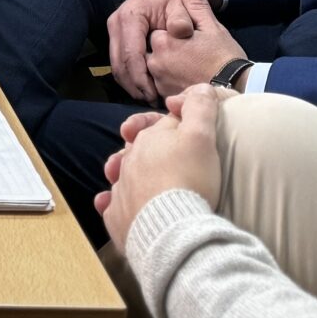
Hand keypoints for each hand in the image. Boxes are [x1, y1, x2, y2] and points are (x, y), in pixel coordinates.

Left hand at [94, 85, 226, 250]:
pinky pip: (114, 207)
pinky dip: (117, 204)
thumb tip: (198, 88)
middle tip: (168, 158)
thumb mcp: (202, 136)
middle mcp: (128, 161)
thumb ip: (200, 107)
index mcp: (148, 139)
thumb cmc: (190, 178)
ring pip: (124, 176)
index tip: (189, 130)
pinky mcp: (118, 219)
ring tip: (141, 180)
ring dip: (131, 175)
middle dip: (150, 148)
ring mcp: (120, 191)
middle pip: (140, 149)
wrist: (173, 229)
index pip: (162, 125)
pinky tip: (120, 206)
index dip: (176, 124)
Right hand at [105, 0, 218, 102]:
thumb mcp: (183, 4)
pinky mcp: (116, 37)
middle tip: (151, 102)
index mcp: (131, 15)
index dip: (140, 77)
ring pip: (116, 66)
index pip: (130, 53)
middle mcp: (117, 22)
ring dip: (130, 85)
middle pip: (119, 63)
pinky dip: (129, 78)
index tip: (154, 94)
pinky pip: (119, 63)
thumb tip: (180, 31)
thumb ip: (184, 17)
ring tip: (149, 99)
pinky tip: (144, 88)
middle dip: (134, 86)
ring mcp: (114, 30)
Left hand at [146, 0, 245, 100]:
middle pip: (150, 52)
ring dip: (163, 68)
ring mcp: (159, 82)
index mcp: (163, 42)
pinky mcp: (166, 97)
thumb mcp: (212, 27)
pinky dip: (166, 82)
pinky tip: (183, 80)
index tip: (186, 39)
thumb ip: (195, 5)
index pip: (156, 33)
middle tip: (187, 55)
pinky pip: (159, 86)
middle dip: (164, 51)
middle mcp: (155, 63)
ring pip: (153, 70)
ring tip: (185, 68)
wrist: (237, 87)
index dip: (170, 35)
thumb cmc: (224, 57)